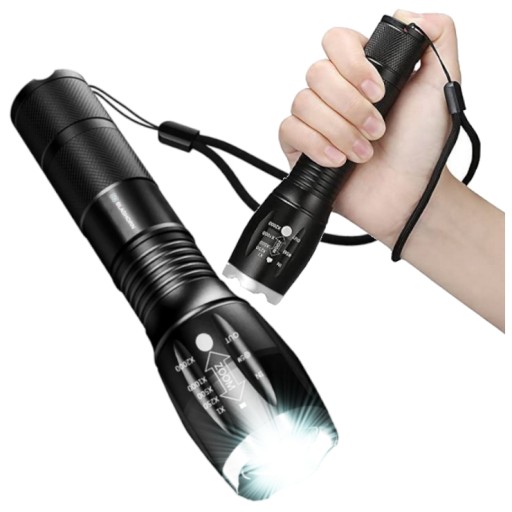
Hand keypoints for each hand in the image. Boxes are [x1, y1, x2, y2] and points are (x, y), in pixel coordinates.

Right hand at [279, 10, 459, 244]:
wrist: (408, 194)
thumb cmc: (423, 146)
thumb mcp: (442, 86)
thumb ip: (438, 38)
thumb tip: (410, 15)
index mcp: (363, 72)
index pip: (337, 41)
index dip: (352, 64)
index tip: (378, 91)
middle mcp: (337, 92)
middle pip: (317, 73)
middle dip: (350, 106)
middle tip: (377, 130)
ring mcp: (317, 120)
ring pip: (303, 102)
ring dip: (338, 130)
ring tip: (363, 153)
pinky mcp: (301, 147)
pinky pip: (289, 130)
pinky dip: (315, 144)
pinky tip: (338, 160)